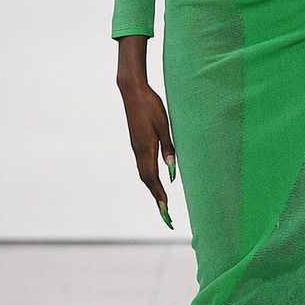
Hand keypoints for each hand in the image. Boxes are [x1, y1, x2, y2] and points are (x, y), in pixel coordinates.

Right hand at [117, 73, 176, 228]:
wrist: (132, 91)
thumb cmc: (151, 105)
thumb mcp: (164, 125)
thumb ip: (168, 148)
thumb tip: (171, 171)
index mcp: (146, 148)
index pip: (153, 178)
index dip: (159, 194)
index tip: (166, 209)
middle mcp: (138, 151)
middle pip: (146, 179)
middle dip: (156, 197)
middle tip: (165, 213)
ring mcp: (135, 147)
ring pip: (143, 173)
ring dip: (152, 188)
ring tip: (161, 201)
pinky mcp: (136, 142)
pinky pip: (142, 165)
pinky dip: (148, 177)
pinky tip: (154, 179)